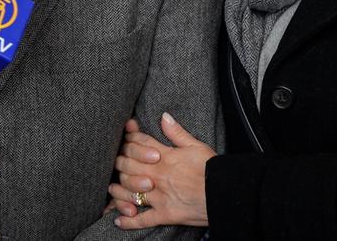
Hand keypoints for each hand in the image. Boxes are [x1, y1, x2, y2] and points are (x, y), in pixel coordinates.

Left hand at [108, 112, 213, 228]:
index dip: (130, 138)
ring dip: (118, 190)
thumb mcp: (196, 145)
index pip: (139, 144)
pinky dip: (129, 221)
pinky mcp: (164, 214)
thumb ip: (177, 132)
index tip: (126, 138)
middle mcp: (157, 175)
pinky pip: (142, 219)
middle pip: (128, 165)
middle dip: (119, 161)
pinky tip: (119, 221)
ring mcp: (158, 196)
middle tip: (116, 160)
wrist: (223, 194)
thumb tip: (163, 116)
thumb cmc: (211, 169)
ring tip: (113, 188)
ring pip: (129, 191)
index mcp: (164, 157)